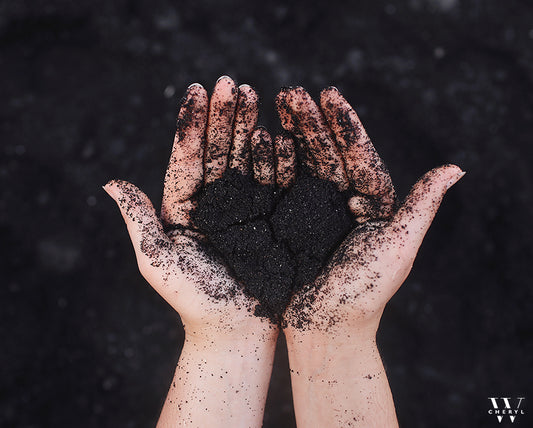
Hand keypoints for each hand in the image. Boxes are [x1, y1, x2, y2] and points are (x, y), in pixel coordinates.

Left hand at [104, 77, 277, 426]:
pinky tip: (280, 132)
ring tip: (256, 94)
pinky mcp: (270, 217)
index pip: (187, 157)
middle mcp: (214, 202)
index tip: (198, 90)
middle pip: (218, 150)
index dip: (192, 124)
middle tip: (232, 83)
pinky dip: (277, 156)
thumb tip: (109, 183)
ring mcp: (244, 207)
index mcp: (184, 208)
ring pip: (246, 159)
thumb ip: (139, 220)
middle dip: (224, 116)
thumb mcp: (158, 260)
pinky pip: (274, 181)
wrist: (236, 329)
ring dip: (250, 127)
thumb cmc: (195, 301)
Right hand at [276, 86, 463, 426]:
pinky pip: (278, 186)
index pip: (359, 155)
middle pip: (326, 153)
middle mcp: (342, 201)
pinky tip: (258, 138)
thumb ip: (421, 207)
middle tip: (291, 91)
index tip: (329, 94)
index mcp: (372, 204)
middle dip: (310, 121)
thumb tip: (456, 168)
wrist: (325, 328)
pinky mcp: (287, 221)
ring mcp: (312, 209)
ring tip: (272, 103)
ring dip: (287, 133)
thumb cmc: (365, 294)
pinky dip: (268, 162)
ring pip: (301, 164)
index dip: (345, 125)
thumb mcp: (397, 248)